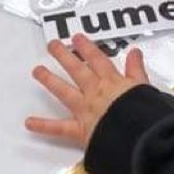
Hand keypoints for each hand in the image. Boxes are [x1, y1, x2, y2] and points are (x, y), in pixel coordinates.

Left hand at [26, 34, 149, 146]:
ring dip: (49, 80)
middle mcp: (95, 92)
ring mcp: (85, 109)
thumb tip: (135, 53)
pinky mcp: (79, 129)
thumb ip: (137, 70)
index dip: (87, 48)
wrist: (137, 135)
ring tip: (37, 71)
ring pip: (64, 91)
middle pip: (77, 70)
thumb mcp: (144, 88)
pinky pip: (59, 128)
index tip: (77, 38)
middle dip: (63, 56)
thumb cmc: (143, 114)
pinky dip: (43, 126)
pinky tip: (29, 123)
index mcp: (112, 82)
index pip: (97, 60)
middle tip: (52, 45)